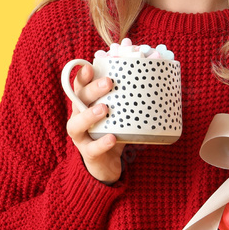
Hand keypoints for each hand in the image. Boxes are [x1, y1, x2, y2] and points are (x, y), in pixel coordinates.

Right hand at [65, 63, 124, 184]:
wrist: (108, 163)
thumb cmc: (114, 130)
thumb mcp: (120, 112)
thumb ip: (129, 95)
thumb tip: (152, 68)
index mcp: (85, 104)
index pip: (80, 86)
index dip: (83, 76)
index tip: (91, 67)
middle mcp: (79, 118)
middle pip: (78, 100)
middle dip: (91, 89)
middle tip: (108, 82)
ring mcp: (81, 137)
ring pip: (76, 124)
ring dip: (89, 115)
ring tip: (104, 108)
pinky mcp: (88, 154)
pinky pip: (92, 149)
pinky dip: (101, 143)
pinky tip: (112, 138)